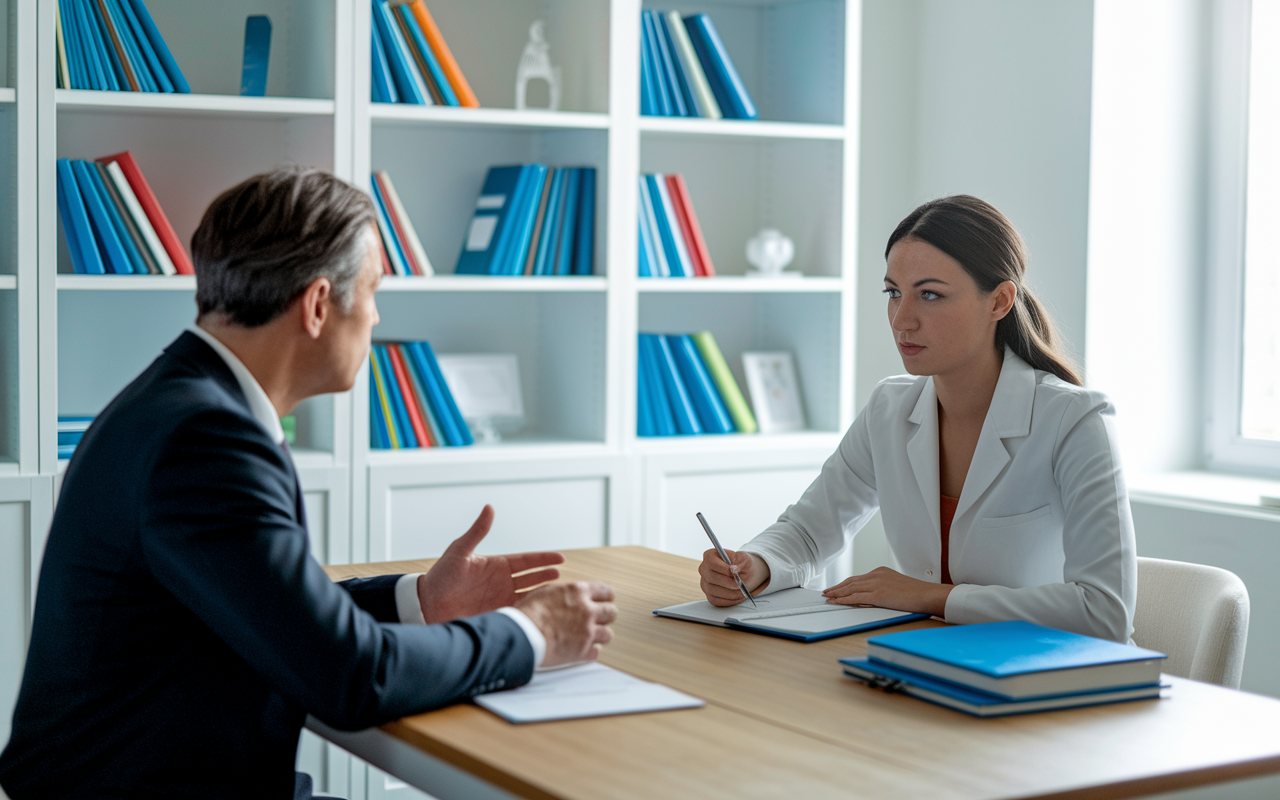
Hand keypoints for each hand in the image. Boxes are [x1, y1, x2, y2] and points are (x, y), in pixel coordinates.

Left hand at [416, 505, 564, 623]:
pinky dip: (530, 613)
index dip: (544, 559)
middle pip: (533, 578)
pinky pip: (518, 614)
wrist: (427, 604)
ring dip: (543, 596)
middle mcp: (502, 582)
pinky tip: (542, 614)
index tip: (560, 559)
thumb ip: (477, 532)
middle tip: (562, 578)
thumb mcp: (459, 551)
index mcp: (497, 565)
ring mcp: (500, 599)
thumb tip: (489, 507)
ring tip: (558, 596)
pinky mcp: (496, 614)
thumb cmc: (441, 576)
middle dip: (548, 577)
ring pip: (529, 596)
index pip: (527, 561)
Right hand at [515, 581, 616, 666]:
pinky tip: (582, 650)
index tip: (606, 600)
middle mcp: (587, 611)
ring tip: (590, 636)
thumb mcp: (545, 592)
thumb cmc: (528, 613)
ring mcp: (587, 632)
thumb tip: (567, 594)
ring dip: (600, 635)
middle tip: (601, 619)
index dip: (607, 597)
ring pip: (607, 634)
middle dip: (607, 616)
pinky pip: (595, 653)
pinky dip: (589, 652)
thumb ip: (563, 593)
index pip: (605, 591)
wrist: (524, 634)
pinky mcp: (583, 651)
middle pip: (611, 613)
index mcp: (578, 592)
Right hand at [699, 549, 769, 606]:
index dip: (723, 568)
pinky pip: (716, 600)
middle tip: (740, 584)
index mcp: (710, 556)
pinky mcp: (709, 595)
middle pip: (711, 578)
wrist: (744, 573)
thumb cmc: (742, 564)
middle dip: (728, 583)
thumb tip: (735, 569)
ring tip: (742, 591)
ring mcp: (705, 583)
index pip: (711, 562)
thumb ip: (741, 562)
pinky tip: (738, 596)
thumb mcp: (744, 558)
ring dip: (730, 593)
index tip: (735, 571)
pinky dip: (729, 600)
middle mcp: (704, 569)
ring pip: (713, 591)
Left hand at [822, 566, 952, 616]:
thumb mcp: (895, 585)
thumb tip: (870, 596)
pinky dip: (844, 600)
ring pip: (850, 589)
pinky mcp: (878, 594)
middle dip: (837, 587)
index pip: (857, 578)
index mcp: (880, 571)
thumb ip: (882, 588)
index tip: (836, 587)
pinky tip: (836, 602)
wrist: (927, 594)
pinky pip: (856, 597)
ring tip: (827, 597)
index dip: (844, 583)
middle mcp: (876, 575)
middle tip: (826, 592)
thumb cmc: (915, 593)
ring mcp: (877, 584)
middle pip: (851, 582)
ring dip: (837, 593)